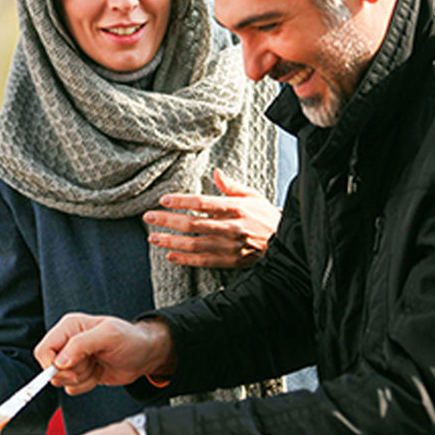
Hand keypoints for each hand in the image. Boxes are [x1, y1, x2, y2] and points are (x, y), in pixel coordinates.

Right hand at [35, 313, 174, 394]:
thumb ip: (81, 345)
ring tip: (98, 365)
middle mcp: (67, 342)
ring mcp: (73, 359)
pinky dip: (86, 385)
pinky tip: (98, 373)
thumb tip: (59, 362)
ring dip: (82, 379)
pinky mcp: (79, 373)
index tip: (70, 369)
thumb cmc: (131, 339)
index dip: (52, 364)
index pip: (44, 349)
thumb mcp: (109, 335)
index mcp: (69, 327)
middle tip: (91, 364)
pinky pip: (72, 389)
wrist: (145, 355)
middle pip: (50, 368)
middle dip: (72, 372)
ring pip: (61, 380)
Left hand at [144, 169, 279, 267]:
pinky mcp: (231, 261)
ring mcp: (230, 246)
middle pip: (193, 224)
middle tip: (148, 217)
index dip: (181, 201)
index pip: (203, 202)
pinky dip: (186, 259)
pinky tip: (170, 256)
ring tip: (152, 238)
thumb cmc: (265, 215)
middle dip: (168, 220)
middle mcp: (231, 227)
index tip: (163, 200)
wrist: (286, 241)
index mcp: (236, 208)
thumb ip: (231, 186)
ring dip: (171, 241)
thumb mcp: (252, 196)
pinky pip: (204, 261)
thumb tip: (216, 172)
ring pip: (195, 244)